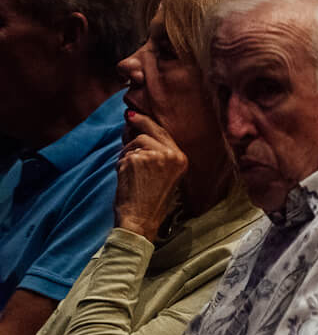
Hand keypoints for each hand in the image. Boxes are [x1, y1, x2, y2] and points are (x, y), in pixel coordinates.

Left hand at [114, 109, 188, 240]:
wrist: (141, 219)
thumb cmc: (152, 200)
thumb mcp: (166, 175)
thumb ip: (158, 153)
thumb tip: (136, 129)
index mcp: (181, 159)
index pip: (164, 133)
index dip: (148, 122)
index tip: (134, 115)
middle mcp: (170, 155)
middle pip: (148, 131)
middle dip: (136, 124)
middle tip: (128, 117)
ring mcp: (153, 156)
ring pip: (133, 143)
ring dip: (126, 153)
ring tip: (130, 172)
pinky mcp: (135, 160)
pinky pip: (123, 155)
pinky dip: (120, 163)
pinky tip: (125, 177)